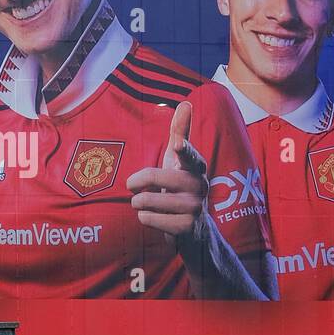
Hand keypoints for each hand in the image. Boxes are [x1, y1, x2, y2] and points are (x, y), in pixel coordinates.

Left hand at [126, 101, 209, 243]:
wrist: (196, 232)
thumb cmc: (181, 188)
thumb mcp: (179, 161)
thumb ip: (180, 133)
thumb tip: (186, 103)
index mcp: (196, 167)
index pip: (189, 155)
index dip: (182, 150)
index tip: (175, 145)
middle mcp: (200, 186)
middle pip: (153, 176)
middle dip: (135, 182)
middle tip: (134, 186)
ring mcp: (196, 208)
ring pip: (146, 199)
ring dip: (138, 202)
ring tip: (147, 204)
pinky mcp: (187, 228)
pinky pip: (148, 218)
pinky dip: (144, 218)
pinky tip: (156, 218)